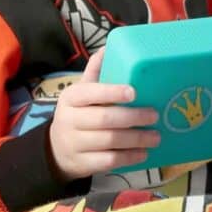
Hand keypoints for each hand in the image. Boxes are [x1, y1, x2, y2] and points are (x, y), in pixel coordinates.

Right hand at [48, 47, 160, 181]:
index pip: (91, 92)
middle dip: (133, 117)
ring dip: (136, 139)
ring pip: (109, 141)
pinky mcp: (81, 164)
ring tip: (156, 136)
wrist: (55, 150)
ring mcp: (74, 144)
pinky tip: (143, 153)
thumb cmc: (78, 113)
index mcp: (72, 97)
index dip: (113, 92)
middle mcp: (69, 120)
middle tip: (155, 115)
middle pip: (104, 118)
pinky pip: (108, 161)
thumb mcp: (82, 92)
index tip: (134, 92)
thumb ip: (95, 72)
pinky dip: (129, 158)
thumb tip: (108, 47)